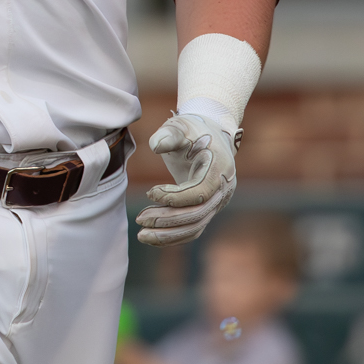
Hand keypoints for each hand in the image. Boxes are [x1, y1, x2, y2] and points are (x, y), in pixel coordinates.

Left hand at [134, 111, 239, 246]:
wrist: (210, 135)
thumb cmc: (192, 130)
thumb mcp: (180, 126)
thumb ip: (169, 134)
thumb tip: (156, 145)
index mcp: (219, 168)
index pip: (200, 192)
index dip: (174, 197)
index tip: (150, 193)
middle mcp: (223, 189)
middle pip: (198, 214)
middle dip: (167, 220)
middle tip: (140, 219)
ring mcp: (218, 201)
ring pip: (196, 226)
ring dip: (168, 234)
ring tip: (142, 235)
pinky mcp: (209, 209)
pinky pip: (194, 228)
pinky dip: (174, 236)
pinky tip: (152, 237)